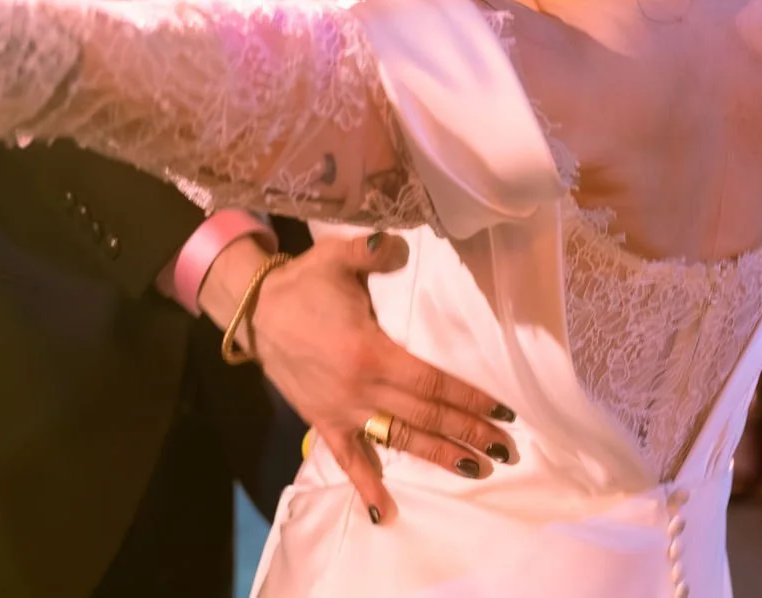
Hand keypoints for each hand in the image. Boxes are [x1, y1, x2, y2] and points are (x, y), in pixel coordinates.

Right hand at [245, 234, 516, 522]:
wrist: (256, 311)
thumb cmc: (304, 283)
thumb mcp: (338, 257)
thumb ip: (373, 253)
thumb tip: (399, 247)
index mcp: (371, 353)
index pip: (433, 382)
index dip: (469, 398)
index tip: (501, 411)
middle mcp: (361, 389)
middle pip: (425, 416)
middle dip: (468, 432)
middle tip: (506, 448)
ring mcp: (342, 411)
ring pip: (398, 440)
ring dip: (438, 456)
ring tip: (475, 468)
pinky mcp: (323, 422)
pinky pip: (347, 460)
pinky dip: (365, 487)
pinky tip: (384, 514)